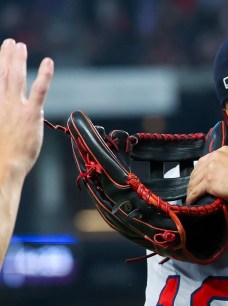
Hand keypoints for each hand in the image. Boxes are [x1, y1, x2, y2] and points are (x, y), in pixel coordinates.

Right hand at [0, 38, 53, 176]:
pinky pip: (39, 90)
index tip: (1, 54)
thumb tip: (9, 110)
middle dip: (5, 56)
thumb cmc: (0, 155)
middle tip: (10, 42)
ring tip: (20, 46)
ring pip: (16, 77)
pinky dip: (44, 75)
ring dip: (18, 59)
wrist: (3, 166)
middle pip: (2, 74)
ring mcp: (15, 107)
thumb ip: (4, 116)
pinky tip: (48, 62)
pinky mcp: (31, 114)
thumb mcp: (0, 131)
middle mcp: (1, 103)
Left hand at [186, 146, 227, 206]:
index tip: (198, 179)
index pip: (204, 161)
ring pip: (194, 181)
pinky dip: (192, 198)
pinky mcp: (209, 182)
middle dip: (194, 181)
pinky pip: (195, 191)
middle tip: (193, 190)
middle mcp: (214, 157)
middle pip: (197, 170)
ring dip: (191, 190)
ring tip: (191, 197)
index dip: (199, 172)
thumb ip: (226, 164)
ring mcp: (210, 169)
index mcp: (222, 151)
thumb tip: (218, 174)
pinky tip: (191, 202)